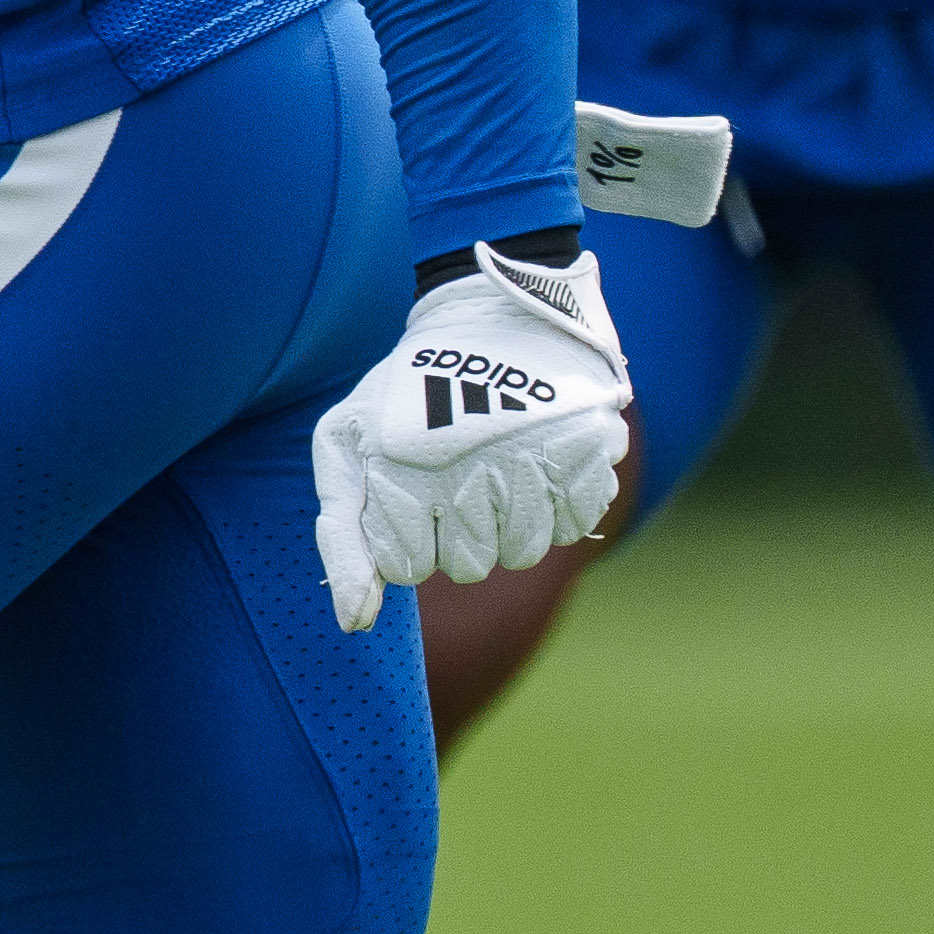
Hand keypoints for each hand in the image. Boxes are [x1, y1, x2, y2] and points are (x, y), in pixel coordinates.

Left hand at [312, 236, 632, 635]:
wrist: (486, 309)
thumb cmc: (405, 389)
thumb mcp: (347, 446)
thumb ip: (343, 539)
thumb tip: (355, 624)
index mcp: (407, 469)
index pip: (411, 567)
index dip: (409, 536)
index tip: (411, 487)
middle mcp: (474, 468)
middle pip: (471, 566)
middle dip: (459, 531)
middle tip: (456, 471)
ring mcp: (537, 459)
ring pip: (526, 552)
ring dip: (510, 520)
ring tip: (495, 464)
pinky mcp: (590, 448)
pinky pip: (576, 523)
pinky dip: (558, 502)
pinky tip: (536, 460)